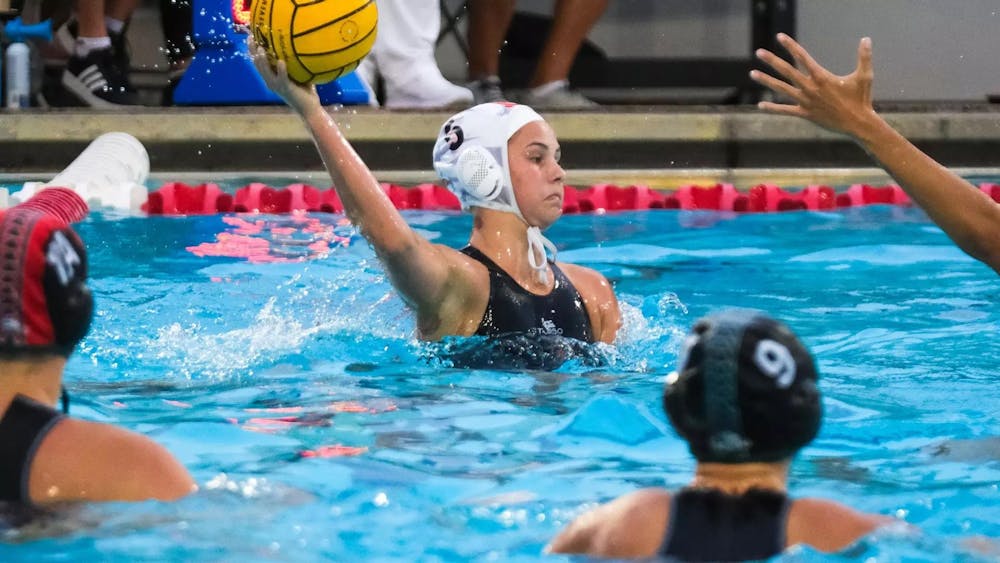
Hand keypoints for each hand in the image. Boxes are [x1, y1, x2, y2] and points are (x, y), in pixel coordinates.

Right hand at [248, 36, 320, 115]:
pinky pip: (281, 78)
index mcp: (271, 77)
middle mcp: (271, 81)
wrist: (309, 109)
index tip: (251, 37)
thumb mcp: (298, 74)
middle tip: (251, 38)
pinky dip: (281, 70)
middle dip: (253, 51)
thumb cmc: (305, 92)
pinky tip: (281, 62)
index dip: (253, 50)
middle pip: (257, 64)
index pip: (258, 62)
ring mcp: (277, 85)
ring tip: (262, 49)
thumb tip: (299, 46)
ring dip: (263, 60)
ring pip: (265, 71)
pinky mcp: (285, 88)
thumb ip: (295, 63)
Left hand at [750, 34, 878, 138]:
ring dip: (766, 81)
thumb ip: (864, 57)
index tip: (779, 37)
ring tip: (752, 73)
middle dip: (772, 61)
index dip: (790, 46)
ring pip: (782, 89)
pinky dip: (772, 108)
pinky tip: (760, 105)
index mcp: (822, 77)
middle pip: (787, 71)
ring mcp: (805, 101)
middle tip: (758, 52)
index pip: (802, 57)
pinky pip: (785, 110)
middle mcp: (810, 88)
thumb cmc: (861, 99)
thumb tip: (866, 39)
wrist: (858, 123)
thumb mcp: (865, 76)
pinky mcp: (805, 114)